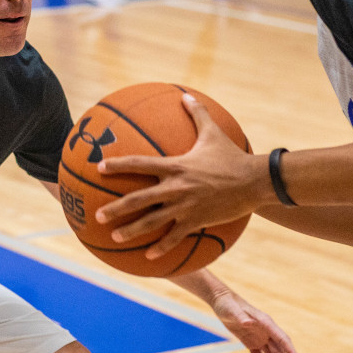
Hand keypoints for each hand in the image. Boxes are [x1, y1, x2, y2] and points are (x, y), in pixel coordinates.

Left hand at [95, 93, 269, 258]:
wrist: (254, 181)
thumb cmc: (233, 156)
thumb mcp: (213, 132)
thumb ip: (197, 113)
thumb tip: (186, 95)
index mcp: (175, 166)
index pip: (139, 164)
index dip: (118, 165)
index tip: (99, 168)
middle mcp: (175, 187)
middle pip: (138, 199)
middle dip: (116, 208)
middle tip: (97, 214)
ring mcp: (185, 207)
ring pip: (152, 222)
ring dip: (131, 231)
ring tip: (115, 237)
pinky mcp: (196, 221)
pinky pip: (174, 237)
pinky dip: (161, 248)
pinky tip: (149, 257)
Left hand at [209, 290, 301, 352]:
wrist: (222, 301)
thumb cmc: (227, 304)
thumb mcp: (232, 311)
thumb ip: (240, 317)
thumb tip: (249, 322)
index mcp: (266, 323)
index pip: (282, 339)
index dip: (291, 352)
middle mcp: (266, 331)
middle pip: (279, 352)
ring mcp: (260, 337)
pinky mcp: (252, 342)